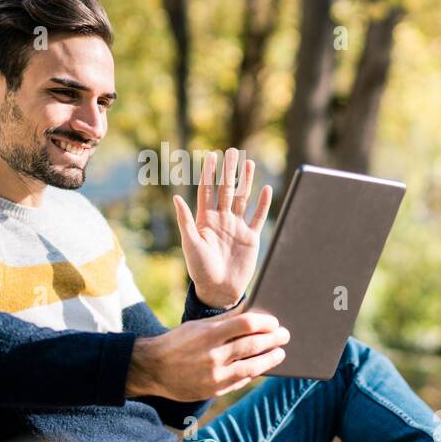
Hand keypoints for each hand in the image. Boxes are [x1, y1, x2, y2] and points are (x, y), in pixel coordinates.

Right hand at [125, 312, 289, 400]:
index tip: (274, 322)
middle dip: (273, 340)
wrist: (152, 369)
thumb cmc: (177, 342)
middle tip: (285, 335)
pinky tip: (260, 367)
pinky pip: (240, 381)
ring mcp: (214, 376)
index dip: (264, 322)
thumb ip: (224, 320)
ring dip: (269, 359)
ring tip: (279, 353)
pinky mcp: (213, 391)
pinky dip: (252, 373)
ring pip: (251, 367)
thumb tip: (251, 312)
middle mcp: (212, 356)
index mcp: (208, 334)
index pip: (245, 324)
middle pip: (252, 345)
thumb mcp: (197, 326)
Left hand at [173, 147, 271, 308]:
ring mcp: (237, 227)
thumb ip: (185, 221)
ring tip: (249, 163)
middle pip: (227, 189)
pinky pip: (258, 216)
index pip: (208, 191)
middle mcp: (222, 220)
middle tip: (233, 152)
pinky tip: (265, 188)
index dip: (209, 174)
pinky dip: (263, 203)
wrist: (219, 290)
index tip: (210, 156)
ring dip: (246, 181)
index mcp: (206, 220)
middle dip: (230, 171)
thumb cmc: (200, 269)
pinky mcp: (251, 237)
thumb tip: (175, 197)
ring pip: (243, 198)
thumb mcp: (190, 244)